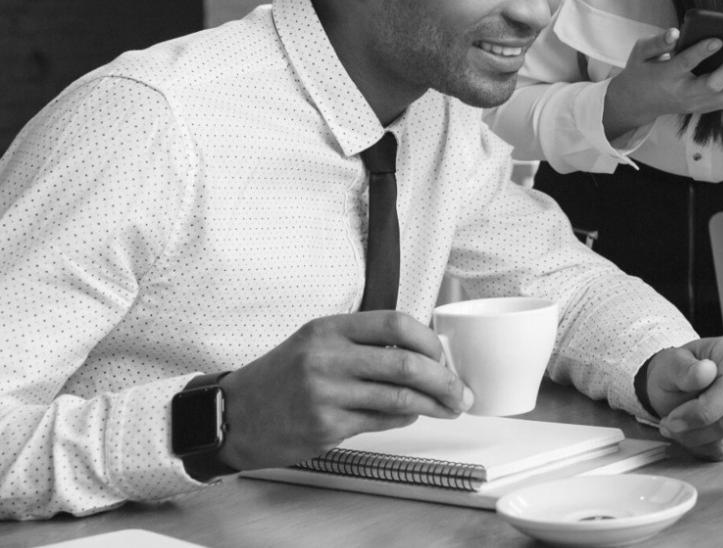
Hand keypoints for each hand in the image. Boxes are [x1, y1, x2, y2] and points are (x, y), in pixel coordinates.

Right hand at [217, 312, 470, 471]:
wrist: (233, 416)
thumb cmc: (281, 377)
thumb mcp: (316, 342)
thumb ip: (363, 341)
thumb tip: (423, 351)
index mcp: (329, 328)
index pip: (396, 323)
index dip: (430, 339)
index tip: (444, 354)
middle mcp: (328, 358)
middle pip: (406, 363)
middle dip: (444, 379)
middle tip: (460, 391)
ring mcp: (326, 394)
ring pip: (399, 398)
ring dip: (433, 404)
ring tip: (449, 408)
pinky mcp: (326, 427)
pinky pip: (381, 422)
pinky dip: (404, 419)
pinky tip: (410, 416)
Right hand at [602, 28, 722, 138]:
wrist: (639, 103)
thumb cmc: (643, 71)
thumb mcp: (640, 53)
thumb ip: (657, 42)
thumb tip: (675, 33)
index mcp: (667, 77)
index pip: (686, 63)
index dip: (701, 52)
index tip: (717, 39)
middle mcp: (686, 93)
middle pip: (716, 85)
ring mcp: (699, 104)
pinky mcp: (708, 108)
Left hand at [644, 337, 722, 460]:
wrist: (676, 386)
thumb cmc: (676, 372)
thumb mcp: (672, 365)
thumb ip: (685, 369)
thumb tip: (705, 371)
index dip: (700, 412)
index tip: (672, 417)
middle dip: (693, 429)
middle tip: (669, 423)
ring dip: (693, 439)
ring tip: (675, 426)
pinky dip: (700, 447)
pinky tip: (690, 433)